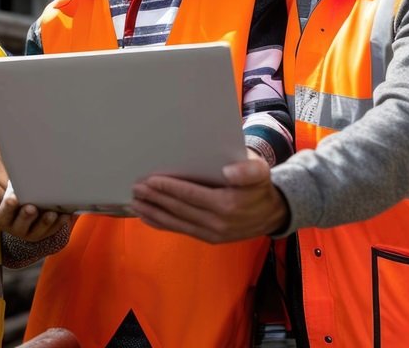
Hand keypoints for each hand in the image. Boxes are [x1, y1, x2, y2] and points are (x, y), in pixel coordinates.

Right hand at [0, 192, 70, 241]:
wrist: (25, 210)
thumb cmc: (19, 196)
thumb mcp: (13, 192)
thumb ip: (16, 187)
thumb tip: (23, 172)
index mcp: (4, 217)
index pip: (5, 211)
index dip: (9, 205)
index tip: (13, 198)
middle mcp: (15, 228)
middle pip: (21, 223)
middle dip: (26, 215)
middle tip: (31, 208)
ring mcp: (30, 233)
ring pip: (38, 230)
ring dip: (45, 221)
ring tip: (52, 213)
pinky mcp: (45, 234)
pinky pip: (53, 230)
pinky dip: (60, 223)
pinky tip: (65, 215)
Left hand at [130, 155, 288, 242]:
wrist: (272, 213)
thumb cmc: (260, 186)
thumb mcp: (260, 172)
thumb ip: (248, 170)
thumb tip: (228, 171)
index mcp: (228, 204)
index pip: (191, 195)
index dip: (169, 188)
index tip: (150, 180)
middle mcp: (218, 222)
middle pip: (179, 209)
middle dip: (156, 199)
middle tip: (136, 188)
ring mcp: (212, 233)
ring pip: (176, 222)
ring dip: (154, 213)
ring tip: (135, 203)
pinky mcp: (209, 239)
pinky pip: (181, 230)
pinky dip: (162, 224)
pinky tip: (147, 217)